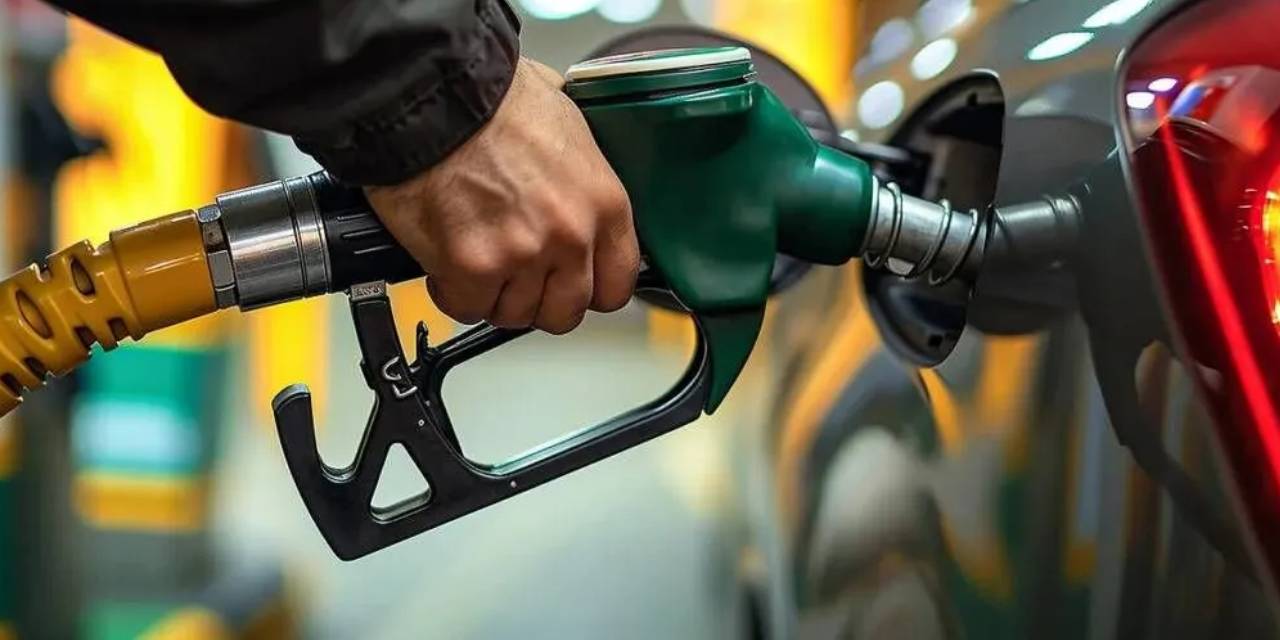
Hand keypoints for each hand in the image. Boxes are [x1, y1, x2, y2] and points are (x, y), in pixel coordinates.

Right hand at [364, 58, 638, 333]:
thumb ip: (581, 181)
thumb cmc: (492, 99)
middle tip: (514, 274)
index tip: (569, 282)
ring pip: (514, 314)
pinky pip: (468, 307)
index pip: (617, 285)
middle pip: (565, 311)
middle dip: (538, 299)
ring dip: (493, 294)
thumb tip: (577, 196)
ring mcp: (523, 255)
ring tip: (476, 256)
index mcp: (604, 203)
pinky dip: (453, 291)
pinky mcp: (472, 267)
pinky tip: (447, 259)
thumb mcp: (568, 127)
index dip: (588, 289)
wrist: (433, 94)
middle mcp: (571, 235)